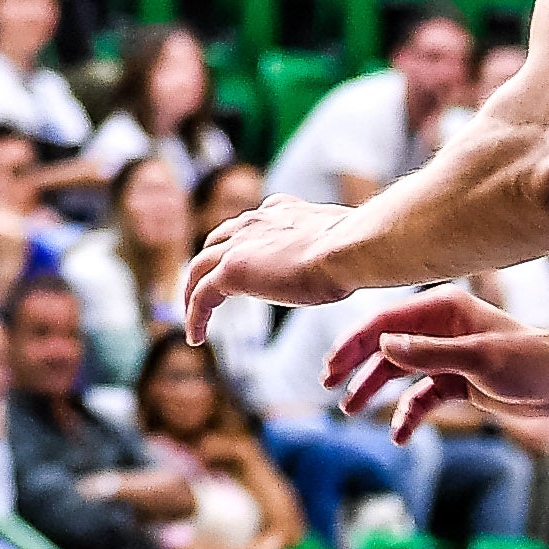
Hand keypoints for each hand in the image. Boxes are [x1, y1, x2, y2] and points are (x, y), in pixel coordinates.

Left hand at [179, 191, 369, 335]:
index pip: (249, 225)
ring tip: (193, 318)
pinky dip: (195, 315)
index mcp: (279, 211)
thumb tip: (353, 254)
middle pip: (216, 242)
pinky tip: (196, 337)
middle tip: (205, 287)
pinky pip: (201, 295)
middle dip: (208, 264)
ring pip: (199, 267)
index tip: (239, 259)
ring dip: (192, 292)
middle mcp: (254, 222)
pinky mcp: (232, 271)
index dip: (239, 244)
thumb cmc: (356, 249)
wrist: (348, 249)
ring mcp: (240, 245)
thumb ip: (332, 243)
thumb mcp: (340, 239)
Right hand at [321, 290, 548, 438]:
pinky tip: (399, 434)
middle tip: (330, 385)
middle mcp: (440, 328)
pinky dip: (409, 414)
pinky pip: (422, 397)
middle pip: (384, 344)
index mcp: (443, 309)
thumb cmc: (530, 362)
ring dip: (375, 390)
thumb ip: (429, 353)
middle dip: (357, 365)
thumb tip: (383, 346)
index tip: (332, 366)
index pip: (385, 321)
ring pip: (398, 371)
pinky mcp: (457, 380)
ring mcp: (447, 355)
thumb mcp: (479, 359)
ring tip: (351, 411)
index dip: (354, 343)